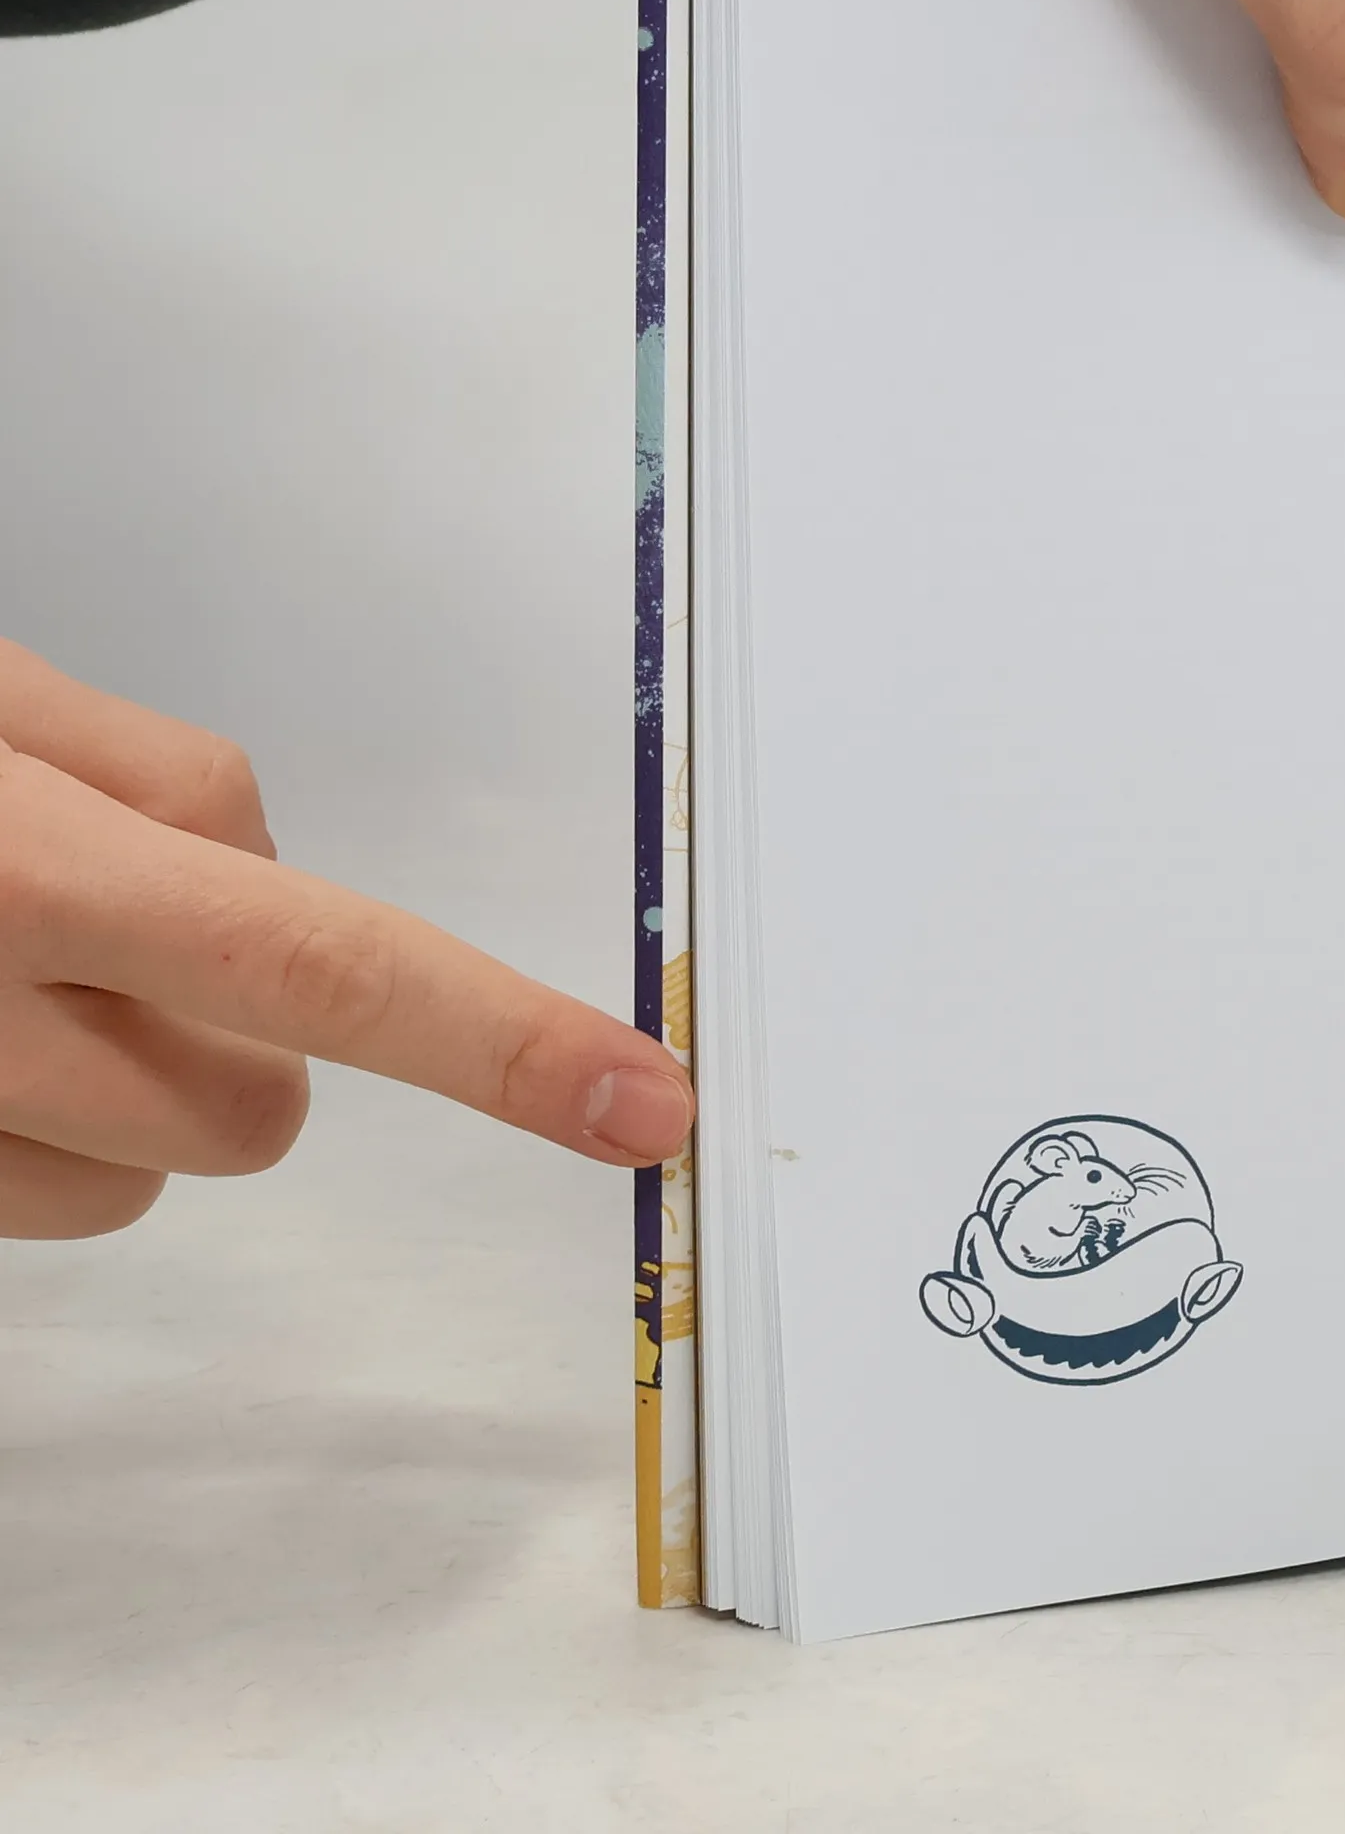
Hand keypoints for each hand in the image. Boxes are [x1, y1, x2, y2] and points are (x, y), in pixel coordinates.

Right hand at [0, 638, 692, 1240]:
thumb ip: (155, 784)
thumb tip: (260, 868)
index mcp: (25, 870)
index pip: (325, 971)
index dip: (505, 1040)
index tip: (641, 1099)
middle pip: (256, 1108)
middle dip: (250, 1034)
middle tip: (118, 914)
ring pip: (145, 1176)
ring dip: (136, 1083)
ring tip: (13, 958)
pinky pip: (49, 1202)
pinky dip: (44, 1130)